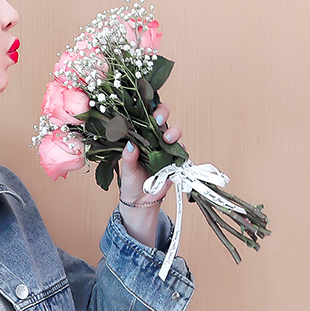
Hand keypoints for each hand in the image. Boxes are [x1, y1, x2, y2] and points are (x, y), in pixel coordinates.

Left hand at [118, 103, 182, 247]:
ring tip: (166, 139)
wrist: (140, 201)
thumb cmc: (131, 182)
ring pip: (174, 133)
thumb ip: (128, 157)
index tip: (144, 109)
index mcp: (140, 138)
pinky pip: (182, 152)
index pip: (144, 117)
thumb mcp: (127, 169)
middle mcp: (154, 140)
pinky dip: (182, 150)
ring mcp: (166, 150)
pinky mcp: (175, 161)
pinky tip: (178, 151)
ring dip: (172, 132)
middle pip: (162, 120)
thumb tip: (130, 145)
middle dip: (162, 114)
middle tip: (158, 120)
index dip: (146, 109)